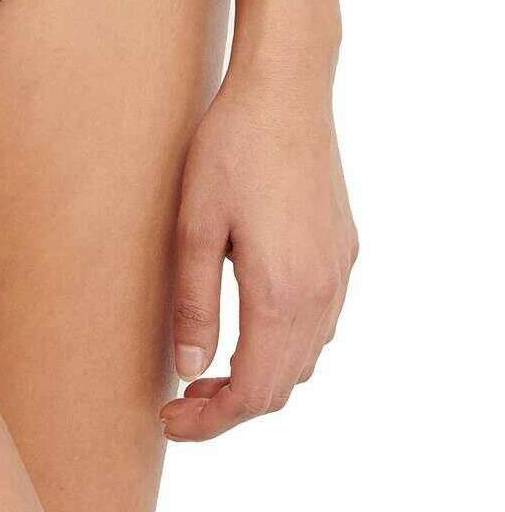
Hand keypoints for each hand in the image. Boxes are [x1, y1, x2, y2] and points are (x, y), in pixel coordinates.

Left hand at [162, 54, 357, 440]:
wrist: (286, 90)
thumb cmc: (229, 149)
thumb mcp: (194, 226)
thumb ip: (193, 303)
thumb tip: (191, 371)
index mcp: (283, 293)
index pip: (255, 393)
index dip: (211, 421)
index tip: (169, 421)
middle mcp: (322, 292)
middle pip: (283, 385)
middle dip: (230, 407)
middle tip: (177, 403)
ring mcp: (339, 271)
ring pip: (305, 356)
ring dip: (259, 376)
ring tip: (204, 370)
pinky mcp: (343, 249)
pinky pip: (319, 321)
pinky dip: (283, 343)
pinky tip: (246, 324)